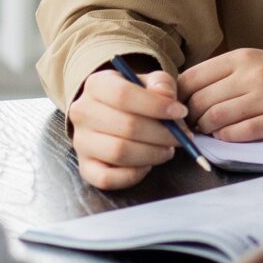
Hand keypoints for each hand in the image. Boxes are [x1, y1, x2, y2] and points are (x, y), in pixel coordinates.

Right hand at [67, 64, 187, 190]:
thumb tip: (166, 98)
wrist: (113, 116)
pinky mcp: (85, 167)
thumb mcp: (150, 83)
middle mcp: (82, 113)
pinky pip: (107, 178)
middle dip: (161, 134)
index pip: (123, 94)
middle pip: (126, 126)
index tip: (180, 112)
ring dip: (151, 154)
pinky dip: (133, 175)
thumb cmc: (137, 99)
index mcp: (96, 85)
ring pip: (119, 152)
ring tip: (167, 149)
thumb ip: (161, 85)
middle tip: (181, 137)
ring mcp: (81, 142)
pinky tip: (147, 164)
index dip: (156, 105)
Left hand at [183, 48, 262, 140]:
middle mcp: (253, 74)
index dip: (178, 97)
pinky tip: (228, 137)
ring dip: (206, 130)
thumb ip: (225, 75)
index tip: (179, 109)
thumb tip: (187, 95)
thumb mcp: (257, 62)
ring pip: (217, 117)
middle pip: (200, 100)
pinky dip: (227, 138)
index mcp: (242, 57)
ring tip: (209, 132)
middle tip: (192, 127)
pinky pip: (242, 133)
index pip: (191, 78)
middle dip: (190, 118)